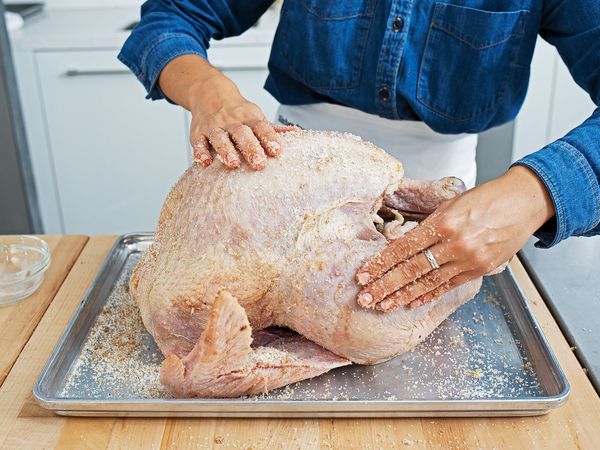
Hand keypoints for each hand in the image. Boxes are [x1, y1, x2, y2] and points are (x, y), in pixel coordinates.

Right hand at [158, 54, 296, 170]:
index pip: (262, 127)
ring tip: (233, 163)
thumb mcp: (255, 115)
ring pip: (220, 138)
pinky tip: (205, 162)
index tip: (277, 152)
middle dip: (251, 148)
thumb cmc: (236, 111)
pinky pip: (199, 142)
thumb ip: (271, 128)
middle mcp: (232, 121)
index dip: (270, 139)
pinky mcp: (198, 132)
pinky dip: (201, 152)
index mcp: (249, 117)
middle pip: (242, 134)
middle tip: (259, 164)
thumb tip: (296, 133)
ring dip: (226, 150)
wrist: (208, 91)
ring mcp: (214, 126)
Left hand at [355, 166, 554, 310]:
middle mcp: (455, 244)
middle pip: (412, 269)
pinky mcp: (480, 270)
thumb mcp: (450, 204)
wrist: (524, 203)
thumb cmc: (485, 199)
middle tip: (365, 298)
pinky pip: (448, 286)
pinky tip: (411, 303)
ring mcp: (469, 260)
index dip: (381, 263)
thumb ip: (426, 225)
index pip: (403, 248)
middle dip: (385, 285)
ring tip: (383, 306)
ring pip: (428, 283)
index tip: (364, 275)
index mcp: (444, 223)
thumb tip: (400, 242)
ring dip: (403, 296)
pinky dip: (428, 295)